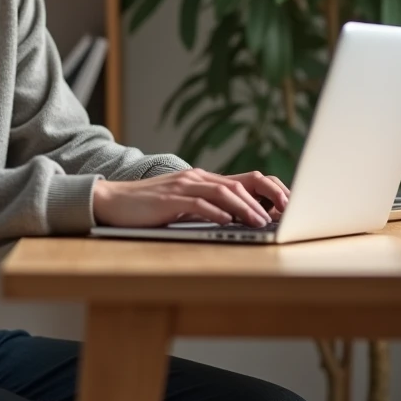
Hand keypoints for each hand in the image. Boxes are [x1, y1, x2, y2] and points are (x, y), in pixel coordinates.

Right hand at [92, 168, 287, 227]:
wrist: (113, 200)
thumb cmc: (148, 207)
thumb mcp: (184, 204)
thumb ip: (208, 206)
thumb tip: (240, 219)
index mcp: (203, 179)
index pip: (246, 180)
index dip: (270, 191)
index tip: (288, 206)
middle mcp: (197, 178)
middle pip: (241, 183)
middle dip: (266, 198)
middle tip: (284, 214)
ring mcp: (183, 186)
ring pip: (224, 192)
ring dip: (246, 208)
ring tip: (262, 222)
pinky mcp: (170, 199)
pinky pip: (198, 204)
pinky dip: (216, 212)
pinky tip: (228, 221)